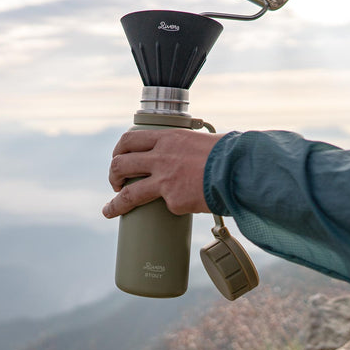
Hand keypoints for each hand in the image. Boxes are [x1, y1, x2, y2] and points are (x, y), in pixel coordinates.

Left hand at [103, 129, 223, 217]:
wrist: (240, 170)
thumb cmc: (229, 155)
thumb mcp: (201, 142)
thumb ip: (187, 151)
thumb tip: (183, 162)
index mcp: (168, 138)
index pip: (130, 139)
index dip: (119, 151)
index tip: (117, 159)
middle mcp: (161, 157)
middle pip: (121, 165)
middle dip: (113, 176)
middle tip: (115, 185)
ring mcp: (165, 179)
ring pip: (129, 194)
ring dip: (116, 204)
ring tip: (109, 211)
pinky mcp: (173, 200)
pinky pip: (166, 207)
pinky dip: (173, 209)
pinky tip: (185, 209)